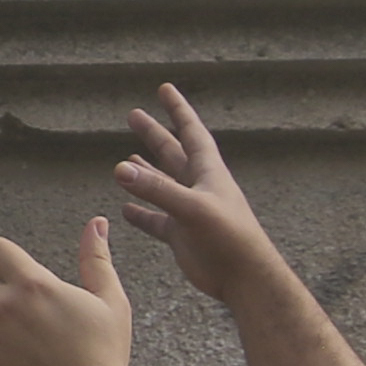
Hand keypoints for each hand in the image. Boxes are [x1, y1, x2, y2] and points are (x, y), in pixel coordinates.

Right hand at [107, 84, 285, 306]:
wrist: (244, 277)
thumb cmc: (229, 239)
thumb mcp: (192, 208)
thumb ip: (157, 189)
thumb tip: (120, 168)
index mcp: (207, 172)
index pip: (191, 132)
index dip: (178, 109)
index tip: (165, 88)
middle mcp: (198, 187)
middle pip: (171, 153)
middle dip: (154, 134)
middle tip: (134, 115)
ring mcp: (188, 210)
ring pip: (161, 185)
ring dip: (145, 172)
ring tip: (125, 159)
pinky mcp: (181, 234)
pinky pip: (156, 219)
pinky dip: (141, 213)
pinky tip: (125, 209)